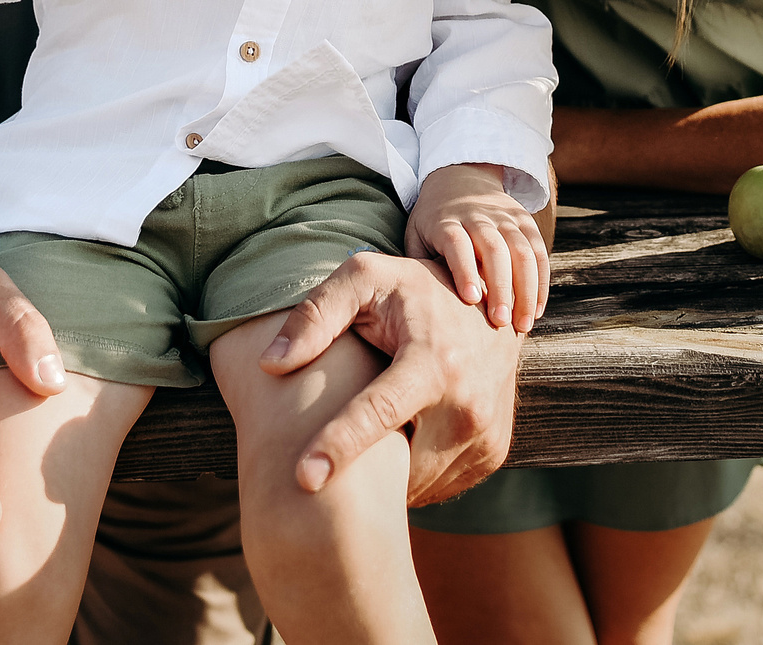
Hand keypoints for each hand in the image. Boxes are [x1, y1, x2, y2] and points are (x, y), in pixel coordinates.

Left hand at [260, 252, 521, 506]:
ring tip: (361, 440)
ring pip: (414, 481)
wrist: (491, 301)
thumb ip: (315, 314)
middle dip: (356, 468)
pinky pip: (438, 483)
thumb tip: (270, 362)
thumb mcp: (365, 279)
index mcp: (434, 361)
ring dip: (384, 471)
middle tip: (319, 458)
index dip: (340, 444)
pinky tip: (397, 440)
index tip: (303, 479)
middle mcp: (468, 404)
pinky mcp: (492, 452)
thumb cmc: (413, 290)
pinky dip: (411, 471)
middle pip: (395, 461)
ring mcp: (485, 434)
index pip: (380, 412)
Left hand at [406, 163, 548, 332]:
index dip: (464, 269)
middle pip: (494, 249)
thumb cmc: (432, 221)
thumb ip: (420, 264)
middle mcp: (478, 215)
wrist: (460, 177)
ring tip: (522, 325)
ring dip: (526, 290)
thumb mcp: (416, 234)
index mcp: (446, 220)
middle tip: (501, 321)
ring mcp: (504, 216)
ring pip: (522, 251)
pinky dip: (540, 282)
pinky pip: (538, 251)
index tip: (471, 299)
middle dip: (500, 287)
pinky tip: (536, 310)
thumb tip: (423, 302)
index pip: (457, 243)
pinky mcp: (525, 220)